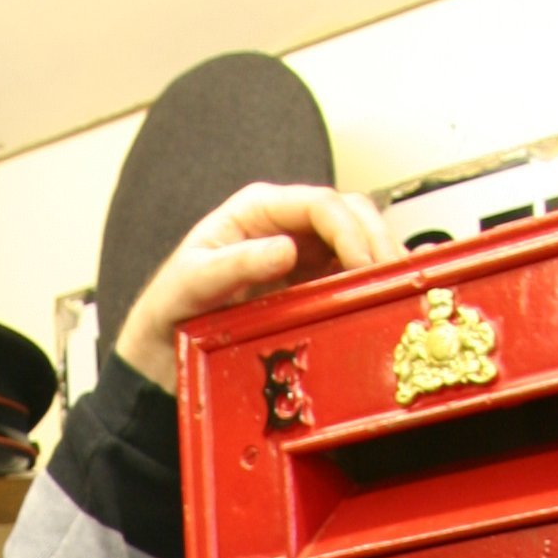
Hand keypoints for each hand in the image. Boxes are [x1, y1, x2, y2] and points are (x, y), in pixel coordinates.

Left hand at [115, 181, 401, 392]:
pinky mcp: (306, 287)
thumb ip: (236, 263)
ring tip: (395, 288)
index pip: (319, 204)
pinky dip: (370, 282)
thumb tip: (285, 248)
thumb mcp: (193, 281)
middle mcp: (284, 227)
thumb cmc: (170, 308)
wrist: (162, 353)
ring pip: (356, 243)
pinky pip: (347, 276)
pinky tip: (385, 294)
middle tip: (391, 278)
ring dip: (380, 261)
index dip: (349, 229)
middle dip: (376, 241)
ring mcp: (299, 256)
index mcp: (257, 212)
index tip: (362, 263)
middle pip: (350, 216)